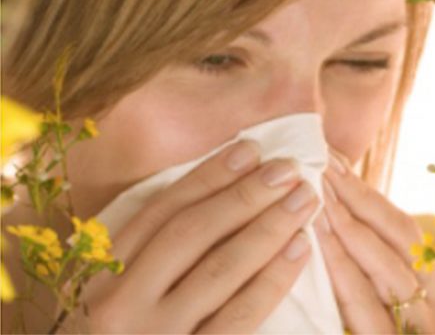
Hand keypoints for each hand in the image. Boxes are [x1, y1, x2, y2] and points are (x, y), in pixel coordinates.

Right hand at [63, 141, 319, 333]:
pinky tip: (300, 247)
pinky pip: (240, 315)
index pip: (159, 212)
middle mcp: (118, 306)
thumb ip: (149, 254)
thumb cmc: (127, 334)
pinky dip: (274, 277)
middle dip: (245, 194)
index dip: (207, 176)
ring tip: (304, 198)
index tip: (250, 150)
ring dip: (269, 226)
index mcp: (98, 277)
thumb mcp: (116, 297)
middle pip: (191, 232)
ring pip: (220, 268)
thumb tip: (224, 190)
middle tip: (288, 169)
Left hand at [314, 150, 434, 334]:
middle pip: (401, 238)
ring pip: (386, 265)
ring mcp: (422, 330)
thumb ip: (368, 274)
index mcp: (434, 295)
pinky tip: (318, 240)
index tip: (334, 160)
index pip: (404, 229)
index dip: (367, 193)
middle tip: (323, 163)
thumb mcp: (384, 313)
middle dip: (358, 196)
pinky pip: (364, 304)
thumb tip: (335, 213)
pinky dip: (340, 268)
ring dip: (348, 224)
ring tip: (318, 192)